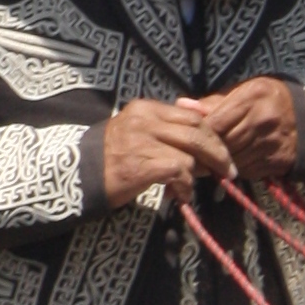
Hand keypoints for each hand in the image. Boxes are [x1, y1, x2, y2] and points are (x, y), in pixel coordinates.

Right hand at [99, 98, 232, 206]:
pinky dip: (185, 186)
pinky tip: (180, 195)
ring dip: (198, 174)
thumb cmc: (111, 158)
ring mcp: (142, 142)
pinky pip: (179, 172)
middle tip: (227, 171)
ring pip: (190, 153)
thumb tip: (202, 141)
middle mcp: (145, 121)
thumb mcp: (136, 133)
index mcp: (145, 109)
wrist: (77, 176)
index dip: (212, 134)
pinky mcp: (141, 165)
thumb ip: (165, 131)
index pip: (191, 116)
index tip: (221, 150)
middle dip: (218, 153)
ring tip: (190, 187)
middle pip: (197, 132)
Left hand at [186, 77, 300, 180]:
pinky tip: (234, 162)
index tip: (190, 138)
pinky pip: (245, 170)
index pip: (216, 122)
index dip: (200, 134)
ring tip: (211, 158)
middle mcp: (262, 121)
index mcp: (252, 97)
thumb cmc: (269, 101)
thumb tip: (182, 104)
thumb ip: (213, 102)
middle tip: (194, 153)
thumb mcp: (244, 92)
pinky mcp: (275, 162)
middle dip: (208, 150)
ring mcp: (270, 144)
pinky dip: (236, 169)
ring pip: (232, 160)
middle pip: (223, 143)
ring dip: (219, 162)